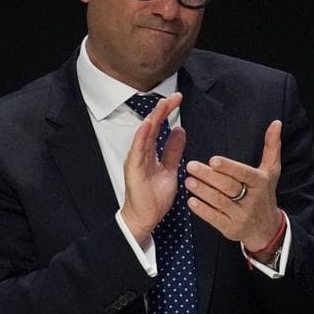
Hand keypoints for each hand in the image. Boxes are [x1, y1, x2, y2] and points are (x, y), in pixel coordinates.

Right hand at [120, 93, 185, 242]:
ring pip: (144, 134)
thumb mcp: (170, 169)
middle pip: (152, 126)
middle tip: (174, 96)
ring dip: (154, 118)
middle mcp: (141, 152)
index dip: (167, 112)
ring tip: (162, 104)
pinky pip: (138, 149)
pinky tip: (148, 124)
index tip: (178, 98)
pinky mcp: (134, 169)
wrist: (146, 217)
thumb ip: (173, 150)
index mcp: (149, 152)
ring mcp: (136, 159)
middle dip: (162, 109)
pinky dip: (142, 136)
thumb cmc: (154, 196)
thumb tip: (179, 130)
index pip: (159, 127)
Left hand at [185, 119, 283, 250]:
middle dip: (209, 177)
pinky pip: (215, 219)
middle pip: (228, 187)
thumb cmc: (264, 193)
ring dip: (202, 191)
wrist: (267, 228)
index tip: (213, 160)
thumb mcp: (271, 171)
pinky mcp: (231, 229)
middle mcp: (252, 200)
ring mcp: (242, 216)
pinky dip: (202, 210)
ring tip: (188, 181)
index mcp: (260, 183)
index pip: (243, 174)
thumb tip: (276, 122)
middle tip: (191, 166)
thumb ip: (271, 146)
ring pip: (220, 202)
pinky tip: (191, 201)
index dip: (228, 167)